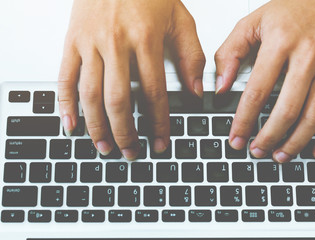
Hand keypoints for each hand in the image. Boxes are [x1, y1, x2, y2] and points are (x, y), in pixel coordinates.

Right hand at [58, 0, 204, 158]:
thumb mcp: (179, 18)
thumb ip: (190, 55)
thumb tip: (195, 91)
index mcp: (145, 39)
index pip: (154, 93)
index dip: (158, 123)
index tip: (160, 142)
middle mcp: (115, 43)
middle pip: (119, 100)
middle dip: (125, 132)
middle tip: (131, 152)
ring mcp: (90, 43)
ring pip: (90, 94)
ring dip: (97, 126)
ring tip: (105, 146)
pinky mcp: (72, 41)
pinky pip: (65, 77)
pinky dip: (66, 104)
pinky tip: (71, 124)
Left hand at [215, 0, 314, 161]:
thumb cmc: (294, 7)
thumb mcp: (252, 23)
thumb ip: (230, 53)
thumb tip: (221, 86)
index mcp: (280, 44)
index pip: (257, 92)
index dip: (244, 120)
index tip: (236, 137)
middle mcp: (307, 58)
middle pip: (287, 110)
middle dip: (269, 137)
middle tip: (256, 150)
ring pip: (314, 116)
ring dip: (295, 142)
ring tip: (279, 155)